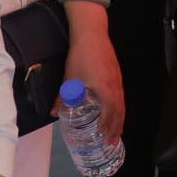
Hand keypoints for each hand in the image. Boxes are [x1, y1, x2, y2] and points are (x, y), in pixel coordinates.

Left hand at [65, 18, 126, 140]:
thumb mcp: (70, 79)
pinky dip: (119, 108)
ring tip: (116, 131)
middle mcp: (115, 87)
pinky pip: (121, 96)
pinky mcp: (117, 74)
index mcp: (105, 90)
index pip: (110, 113)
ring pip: (122, 104)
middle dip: (117, 128)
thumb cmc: (81, 57)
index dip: (107, 127)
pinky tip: (113, 110)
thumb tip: (54, 113)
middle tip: (112, 142)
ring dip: (119, 119)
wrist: (92, 34)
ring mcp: (118, 80)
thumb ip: (63, 98)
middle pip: (120, 112)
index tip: (103, 138)